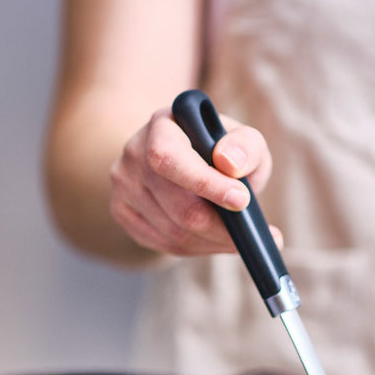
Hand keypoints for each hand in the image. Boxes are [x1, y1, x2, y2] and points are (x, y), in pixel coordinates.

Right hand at [108, 108, 273, 256]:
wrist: (186, 158)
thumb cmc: (221, 149)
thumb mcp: (243, 139)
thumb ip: (246, 146)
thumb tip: (231, 163)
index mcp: (162, 126)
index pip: (171, 159)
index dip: (206, 184)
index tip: (241, 200)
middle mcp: (134, 153)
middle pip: (178, 207)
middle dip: (221, 227)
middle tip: (252, 235)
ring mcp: (124, 185)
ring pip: (174, 234)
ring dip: (213, 243)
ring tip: (238, 239)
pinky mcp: (123, 213)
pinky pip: (165, 245)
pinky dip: (198, 249)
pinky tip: (214, 240)